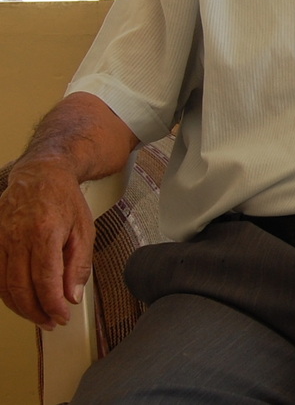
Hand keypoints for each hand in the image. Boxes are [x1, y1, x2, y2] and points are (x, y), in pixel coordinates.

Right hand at [0, 162, 94, 329]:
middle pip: (20, 287)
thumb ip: (79, 265)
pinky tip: (20, 299)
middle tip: (50, 322)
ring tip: (37, 315)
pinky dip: (6, 292)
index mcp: (44, 233)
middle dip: (35, 311)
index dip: (53, 304)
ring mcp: (0, 238)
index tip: (62, 316)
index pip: (45, 280)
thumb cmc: (65, 200)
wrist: (42, 175)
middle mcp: (16, 237)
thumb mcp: (84, 230)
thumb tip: (71, 297)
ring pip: (3, 285)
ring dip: (20, 306)